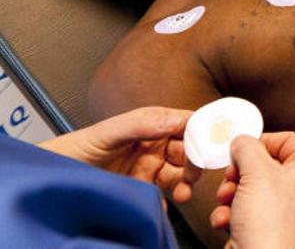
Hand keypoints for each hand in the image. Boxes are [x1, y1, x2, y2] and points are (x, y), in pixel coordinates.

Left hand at [39, 107, 194, 202]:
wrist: (53, 180)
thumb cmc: (74, 149)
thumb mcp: (108, 133)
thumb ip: (141, 124)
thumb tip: (175, 121)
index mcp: (150, 124)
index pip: (187, 122)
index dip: (203, 130)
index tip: (212, 142)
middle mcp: (153, 144)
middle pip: (190, 150)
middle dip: (197, 161)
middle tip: (195, 173)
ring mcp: (149, 167)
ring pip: (182, 173)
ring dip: (187, 182)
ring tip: (183, 192)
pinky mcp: (143, 188)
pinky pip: (166, 194)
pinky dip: (170, 200)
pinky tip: (166, 203)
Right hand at [210, 133, 294, 248]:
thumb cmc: (269, 219)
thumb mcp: (256, 169)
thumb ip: (246, 145)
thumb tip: (241, 140)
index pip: (286, 138)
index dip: (261, 142)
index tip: (243, 150)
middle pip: (261, 162)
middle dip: (239, 171)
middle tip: (232, 177)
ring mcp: (280, 205)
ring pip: (247, 183)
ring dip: (229, 192)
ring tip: (227, 200)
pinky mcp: (263, 222)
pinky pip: (241, 206)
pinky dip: (229, 212)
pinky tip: (227, 220)